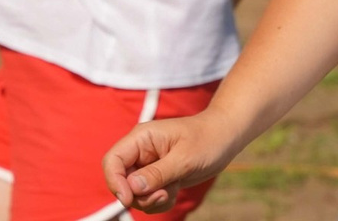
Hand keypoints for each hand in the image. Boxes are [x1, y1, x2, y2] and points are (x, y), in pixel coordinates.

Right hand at [104, 113, 243, 214]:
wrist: (225, 137)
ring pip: (134, 193)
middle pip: (121, 181)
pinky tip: (176, 190)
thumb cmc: (207, 140)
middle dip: (139, 196)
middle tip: (164, 194)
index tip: (130, 199)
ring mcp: (147, 165)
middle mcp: (140, 151)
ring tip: (173, 190)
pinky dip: (160, 201)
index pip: (112, 161)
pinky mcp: (156, 177)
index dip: (115, 182)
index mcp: (141, 138)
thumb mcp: (185, 158)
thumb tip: (132, 188)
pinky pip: (148, 197)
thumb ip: (157, 173)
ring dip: (152, 200)